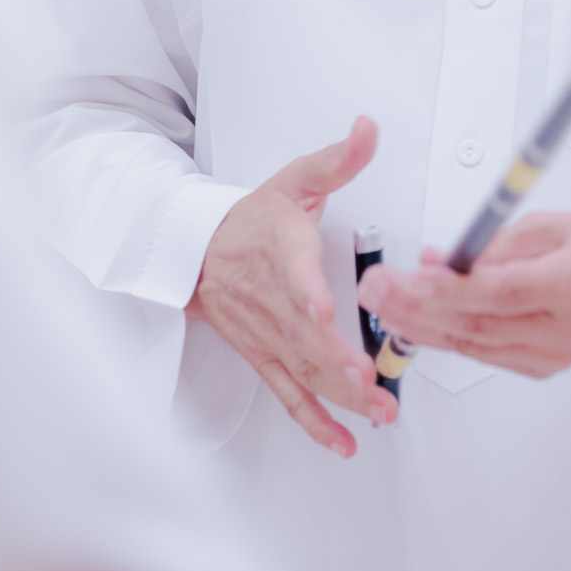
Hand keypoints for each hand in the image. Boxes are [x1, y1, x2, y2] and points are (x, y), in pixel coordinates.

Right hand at [189, 116, 398, 455]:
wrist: (193, 252)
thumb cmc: (251, 218)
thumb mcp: (293, 180)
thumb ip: (337, 159)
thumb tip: (369, 129)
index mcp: (281, 250)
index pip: (294, 272)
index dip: (308, 293)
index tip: (324, 311)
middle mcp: (272, 300)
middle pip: (305, 335)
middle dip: (339, 363)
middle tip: (371, 382)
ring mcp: (268, 334)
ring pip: (304, 369)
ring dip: (340, 396)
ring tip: (377, 411)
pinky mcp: (265, 356)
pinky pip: (289, 393)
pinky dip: (314, 421)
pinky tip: (343, 441)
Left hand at [358, 212, 570, 377]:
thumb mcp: (556, 225)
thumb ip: (494, 243)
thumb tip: (439, 257)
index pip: (499, 292)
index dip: (448, 287)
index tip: (406, 276)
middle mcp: (560, 331)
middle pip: (475, 325)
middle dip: (415, 307)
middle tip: (374, 289)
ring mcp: (549, 357)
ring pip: (472, 345)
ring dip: (420, 326)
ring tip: (380, 305)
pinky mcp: (539, 367)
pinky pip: (482, 353)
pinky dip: (446, 337)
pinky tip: (415, 323)